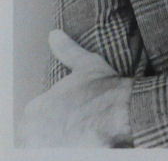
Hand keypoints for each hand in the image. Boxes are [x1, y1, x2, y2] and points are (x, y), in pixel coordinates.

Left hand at [18, 30, 133, 147]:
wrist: (119, 111)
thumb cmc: (103, 88)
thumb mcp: (86, 64)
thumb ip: (66, 50)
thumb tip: (54, 34)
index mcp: (34, 109)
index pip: (37, 121)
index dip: (56, 120)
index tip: (73, 118)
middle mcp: (31, 131)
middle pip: (40, 138)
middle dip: (56, 134)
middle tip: (79, 129)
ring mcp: (42, 149)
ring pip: (47, 147)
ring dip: (62, 143)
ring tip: (82, 137)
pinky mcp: (56, 157)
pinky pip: (58, 153)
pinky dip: (72, 150)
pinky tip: (85, 143)